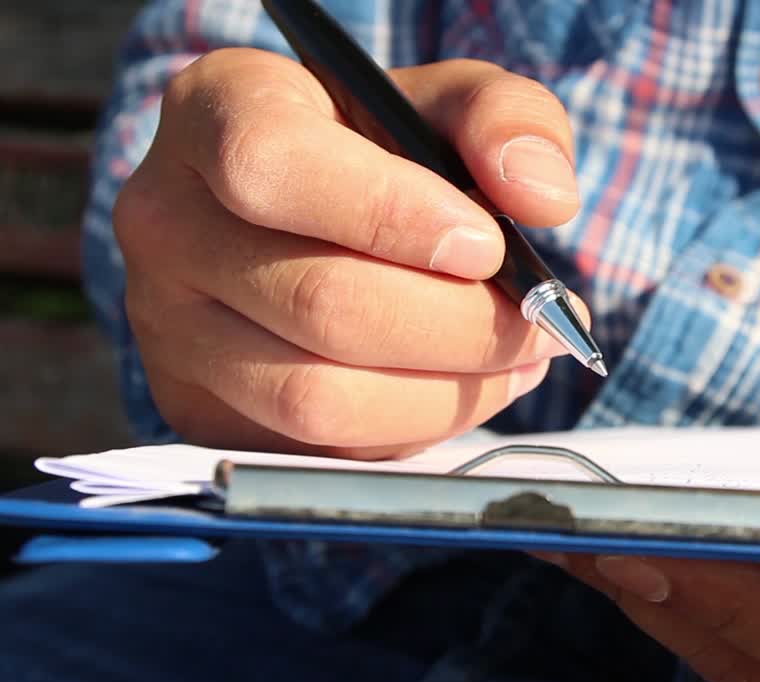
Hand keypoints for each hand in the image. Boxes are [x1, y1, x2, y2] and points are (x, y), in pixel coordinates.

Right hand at [115, 49, 584, 457]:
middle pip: (321, 303)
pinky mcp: (197, 409)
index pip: (274, 165)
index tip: (485, 245)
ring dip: (449, 394)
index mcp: (217, 112)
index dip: (392, 215)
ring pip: (318, 399)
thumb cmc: (385, 152)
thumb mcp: (451, 104)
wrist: (315, 215)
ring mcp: (169, 327)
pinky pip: (318, 449)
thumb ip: (510, 122)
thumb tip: (543, 197)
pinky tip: (459, 387)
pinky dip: (412, 431)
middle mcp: (167, 220)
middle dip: (462, 327)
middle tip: (541, 323)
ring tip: (516, 360)